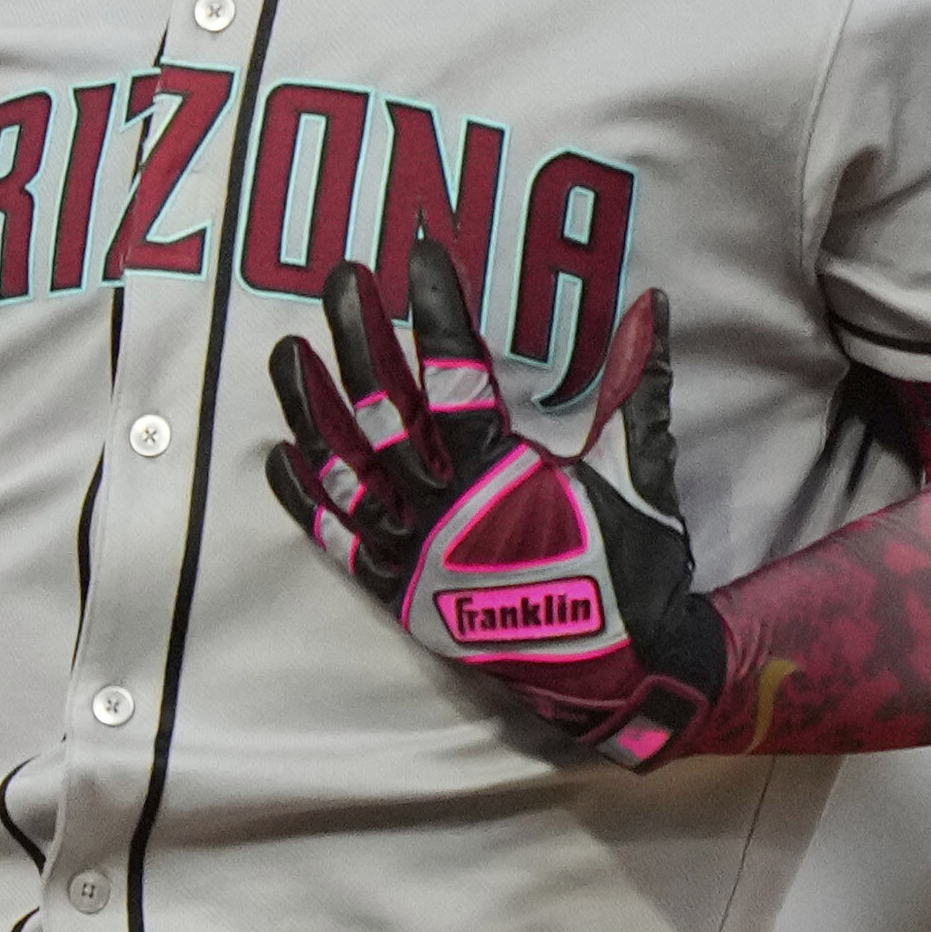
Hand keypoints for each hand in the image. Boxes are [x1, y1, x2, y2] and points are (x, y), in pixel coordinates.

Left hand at [261, 235, 730, 762]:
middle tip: (340, 281)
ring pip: (344, 471)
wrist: (620, 677)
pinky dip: (306, 499)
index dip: (437, 309)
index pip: (455, 373)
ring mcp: (414, 555)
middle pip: (384, 411)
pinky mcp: (400, 593)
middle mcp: (445, 513)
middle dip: (360, 339)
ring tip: (286, 353)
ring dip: (312, 409)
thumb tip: (651, 303)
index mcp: (501, 476)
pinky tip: (279, 453)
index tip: (420, 254)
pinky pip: (336, 541)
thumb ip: (636, 388)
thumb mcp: (638, 475)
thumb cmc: (631, 575)